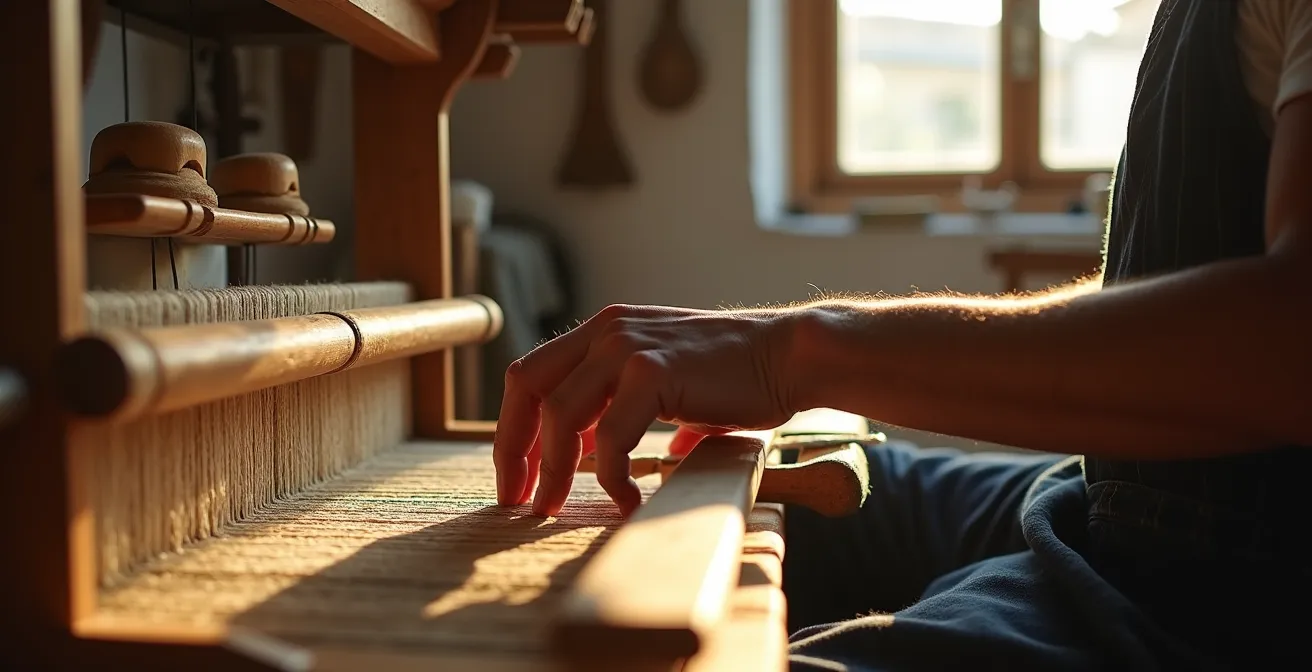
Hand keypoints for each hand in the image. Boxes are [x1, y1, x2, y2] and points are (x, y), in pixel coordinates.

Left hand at [493, 304, 798, 516]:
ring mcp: (627, 346)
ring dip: (553, 470)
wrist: (789, 356)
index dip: (513, 428)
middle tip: (518, 499)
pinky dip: (611, 477)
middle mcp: (607, 331)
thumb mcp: (664, 382)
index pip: (529, 375)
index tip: (516, 476)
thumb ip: (625, 406)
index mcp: (604, 330)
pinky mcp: (654, 371)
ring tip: (556, 508)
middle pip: (526, 388)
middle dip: (514, 449)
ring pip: (561, 416)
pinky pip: (611, 437)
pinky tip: (626, 501)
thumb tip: (603, 452)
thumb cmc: (736, 376)